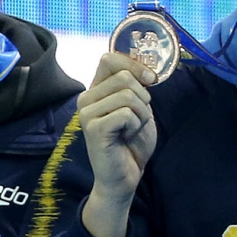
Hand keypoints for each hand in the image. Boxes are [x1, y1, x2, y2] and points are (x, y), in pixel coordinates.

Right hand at [77, 53, 158, 236]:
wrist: (123, 177)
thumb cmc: (131, 144)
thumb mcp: (138, 109)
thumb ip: (137, 87)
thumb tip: (148, 70)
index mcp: (96, 90)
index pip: (110, 59)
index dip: (135, 65)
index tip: (151, 80)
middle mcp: (86, 98)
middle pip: (124, 77)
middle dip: (143, 98)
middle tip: (138, 119)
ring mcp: (87, 113)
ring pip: (127, 94)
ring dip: (141, 114)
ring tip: (131, 129)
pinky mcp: (93, 127)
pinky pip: (126, 113)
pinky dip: (136, 125)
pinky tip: (126, 137)